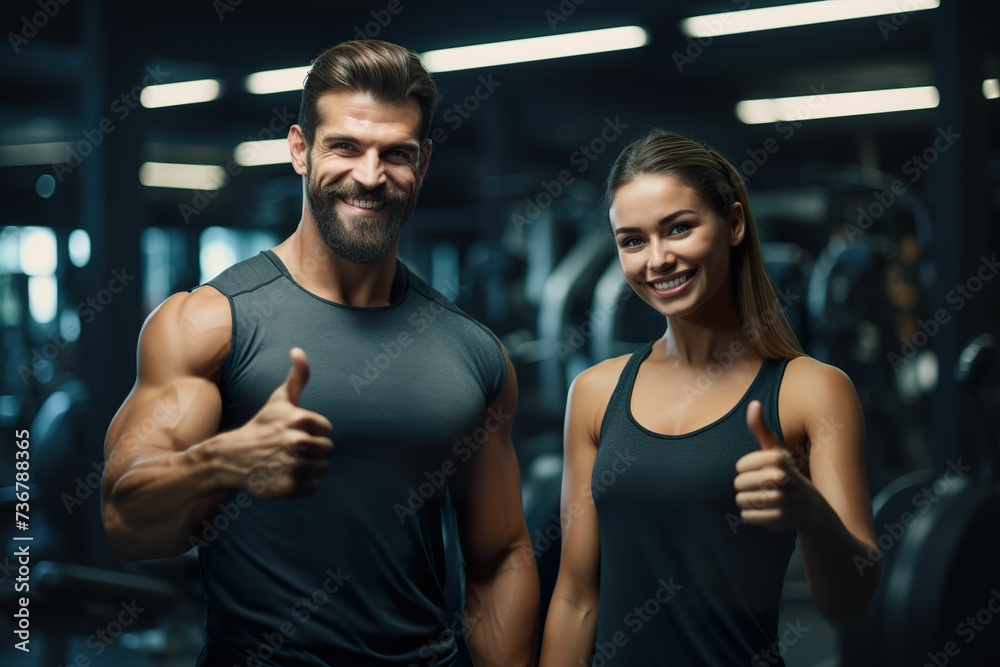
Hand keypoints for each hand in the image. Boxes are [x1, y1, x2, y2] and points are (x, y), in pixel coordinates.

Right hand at [220, 347, 333, 498]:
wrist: (231, 457)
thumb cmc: (262, 426)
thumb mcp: (279, 400)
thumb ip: (297, 376)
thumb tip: (298, 350)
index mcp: (298, 419)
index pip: (327, 430)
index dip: (314, 432)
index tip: (295, 432)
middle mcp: (295, 442)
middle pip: (327, 450)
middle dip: (313, 451)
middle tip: (292, 450)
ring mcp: (291, 466)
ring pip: (322, 469)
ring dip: (309, 468)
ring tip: (288, 462)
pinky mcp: (286, 488)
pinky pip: (313, 488)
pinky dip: (302, 485)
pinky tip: (285, 476)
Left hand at [734, 400, 816, 531]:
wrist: (811, 509)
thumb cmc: (786, 474)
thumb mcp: (776, 452)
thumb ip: (762, 430)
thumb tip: (754, 403)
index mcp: (780, 460)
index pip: (742, 465)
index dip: (744, 468)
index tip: (756, 468)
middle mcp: (784, 480)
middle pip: (739, 483)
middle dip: (744, 485)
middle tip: (757, 486)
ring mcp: (784, 501)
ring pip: (742, 500)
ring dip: (746, 500)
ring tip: (759, 498)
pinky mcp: (781, 521)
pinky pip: (748, 516)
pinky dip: (750, 515)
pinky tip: (763, 511)